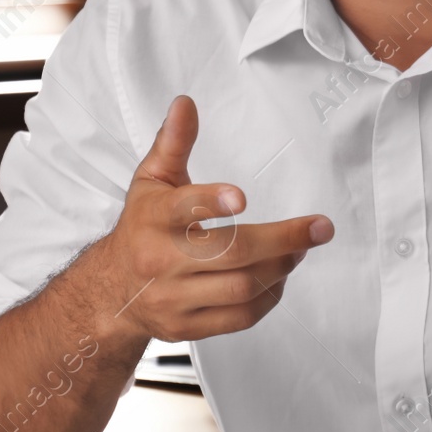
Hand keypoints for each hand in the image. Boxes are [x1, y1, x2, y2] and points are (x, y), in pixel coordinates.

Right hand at [107, 94, 333, 342]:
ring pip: (240, 287)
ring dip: (282, 267)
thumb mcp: (151, 181)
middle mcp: (159, 260)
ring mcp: (173, 299)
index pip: (181, 208)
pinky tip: (280, 276)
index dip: (211, 202)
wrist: (112, 291)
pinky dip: (269, 296)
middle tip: (319, 227)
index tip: (242, 197)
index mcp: (151, 218)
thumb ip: (172, 143)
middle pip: (229, 254)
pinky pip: (240, 317)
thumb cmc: (142, 227)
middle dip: (282, 240)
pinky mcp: (187, 328)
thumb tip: (186, 104)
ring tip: (302, 247)